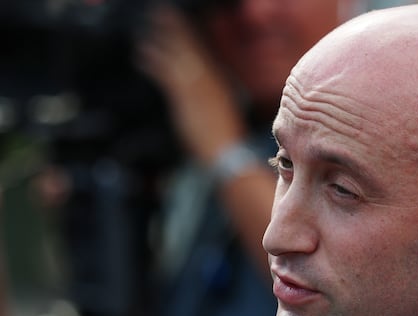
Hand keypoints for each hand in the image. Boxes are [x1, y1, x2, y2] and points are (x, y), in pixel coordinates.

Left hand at [136, 5, 244, 165]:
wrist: (227, 151)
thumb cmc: (223, 138)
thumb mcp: (217, 115)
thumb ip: (207, 101)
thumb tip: (199, 98)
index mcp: (217, 83)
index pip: (202, 53)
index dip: (189, 37)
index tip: (179, 24)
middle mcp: (208, 79)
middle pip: (190, 46)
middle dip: (176, 28)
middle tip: (162, 11)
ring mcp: (197, 85)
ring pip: (178, 54)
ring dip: (163, 38)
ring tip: (148, 24)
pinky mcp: (185, 95)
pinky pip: (166, 72)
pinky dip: (154, 61)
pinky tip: (141, 54)